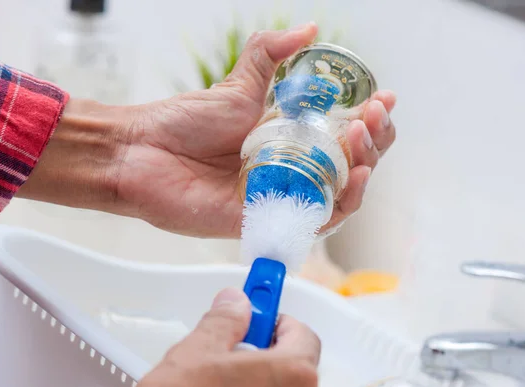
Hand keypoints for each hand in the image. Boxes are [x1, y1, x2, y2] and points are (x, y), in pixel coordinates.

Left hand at [19, 22, 396, 237]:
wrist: (142, 151)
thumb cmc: (183, 122)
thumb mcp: (236, 84)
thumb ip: (270, 55)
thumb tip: (309, 28)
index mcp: (290, 139)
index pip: (344, 135)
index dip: (370, 120)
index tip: (382, 98)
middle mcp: (291, 170)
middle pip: (350, 165)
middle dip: (373, 141)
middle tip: (371, 118)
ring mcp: (281, 196)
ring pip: (340, 194)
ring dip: (362, 168)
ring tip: (362, 139)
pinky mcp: (267, 221)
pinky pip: (314, 221)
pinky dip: (340, 203)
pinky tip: (351, 176)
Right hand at [130, 288, 320, 386]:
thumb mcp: (199, 351)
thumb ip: (226, 321)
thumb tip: (234, 304)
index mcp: (293, 374)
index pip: (303, 334)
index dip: (276, 321)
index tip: (259, 316)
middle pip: (293, 364)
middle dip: (264, 351)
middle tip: (232, 349)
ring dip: (258, 380)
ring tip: (220, 381)